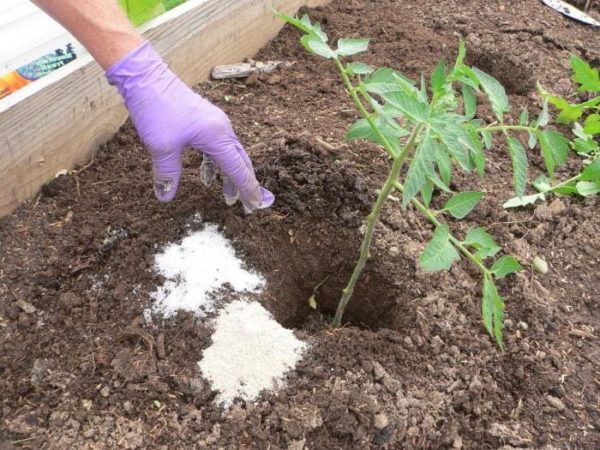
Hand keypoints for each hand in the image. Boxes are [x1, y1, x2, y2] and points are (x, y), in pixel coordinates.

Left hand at [106, 42, 273, 211]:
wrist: (145, 76)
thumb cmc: (156, 108)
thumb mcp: (161, 147)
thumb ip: (167, 174)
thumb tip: (166, 196)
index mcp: (217, 136)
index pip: (237, 169)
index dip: (247, 189)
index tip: (255, 205)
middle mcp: (222, 128)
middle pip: (240, 161)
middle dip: (245, 184)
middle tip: (250, 205)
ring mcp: (214, 122)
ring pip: (230, 154)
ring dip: (231, 174)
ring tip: (229, 195)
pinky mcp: (205, 120)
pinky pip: (218, 146)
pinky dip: (218, 163)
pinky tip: (209, 175)